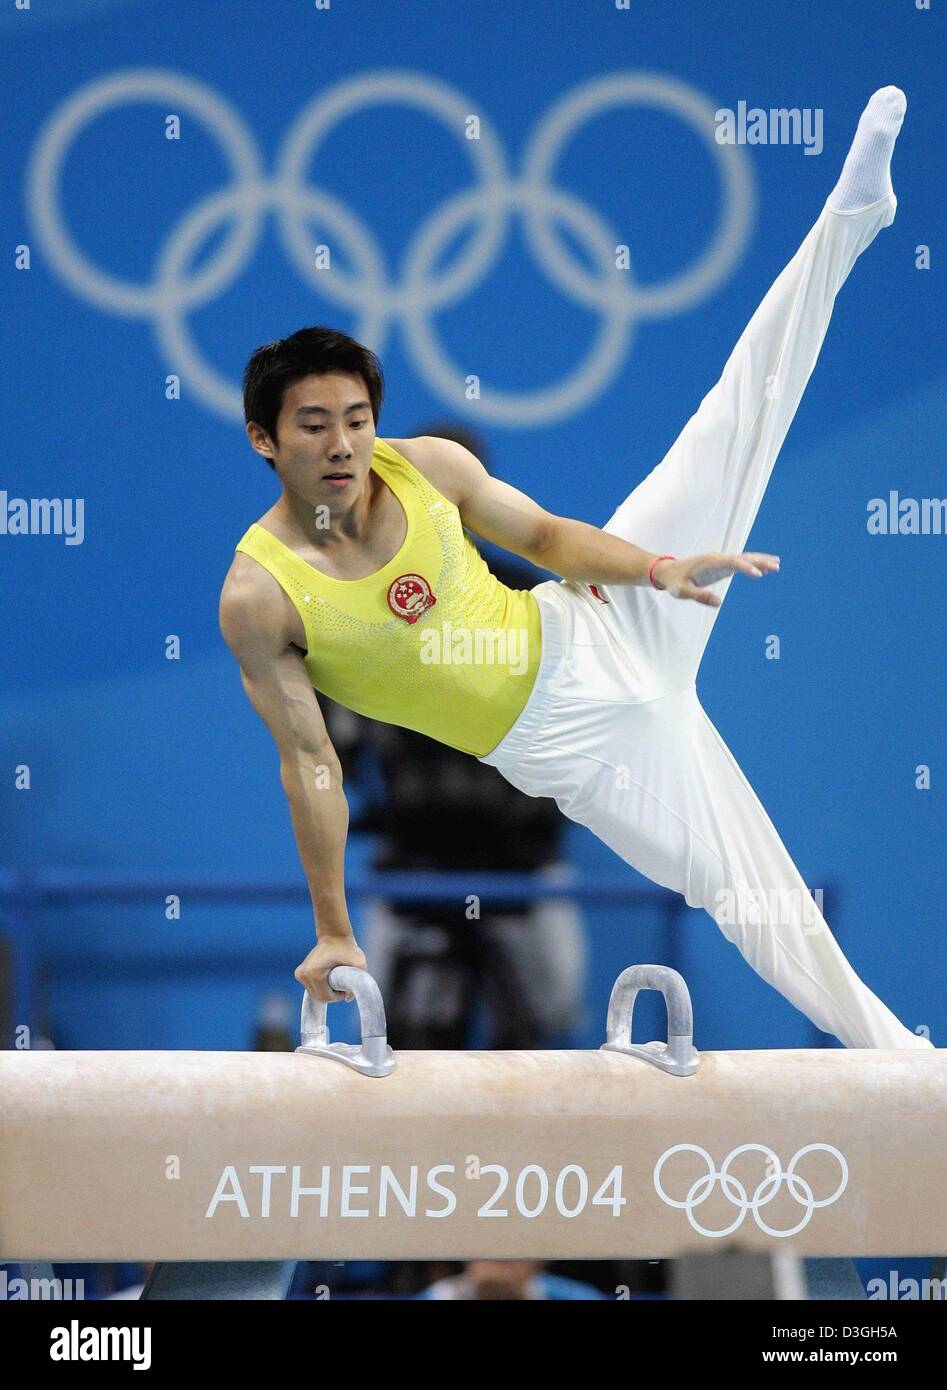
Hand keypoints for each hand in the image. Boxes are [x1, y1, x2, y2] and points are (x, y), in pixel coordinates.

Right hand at [294, 937, 368, 1003]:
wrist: (333, 935)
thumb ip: (358, 982)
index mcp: (314, 974)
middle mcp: (303, 975)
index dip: (337, 996)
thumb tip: (348, 999)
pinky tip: (327, 976)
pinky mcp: (299, 973)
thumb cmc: (347, 947)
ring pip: (314, 994)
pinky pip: (311, 988)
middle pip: (318, 997)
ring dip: (326, 991)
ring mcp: (300, 974)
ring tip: (335, 978)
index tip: (345, 987)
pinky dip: (320, 987)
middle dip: (331, 995)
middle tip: (341, 983)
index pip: (325, 997)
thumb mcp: (359, 962)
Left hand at [652, 552, 779, 606]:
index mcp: (709, 562)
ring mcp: (720, 561)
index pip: (731, 562)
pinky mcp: (721, 565)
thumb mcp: (682, 591)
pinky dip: (753, 564)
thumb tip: (719, 603)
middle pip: (742, 557)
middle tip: (776, 566)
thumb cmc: (674, 581)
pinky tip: (765, 569)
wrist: (668, 572)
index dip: (746, 567)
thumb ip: (699, 596)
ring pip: (743, 558)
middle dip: (759, 561)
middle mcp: (717, 558)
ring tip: (777, 565)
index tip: (759, 574)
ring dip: (760, 560)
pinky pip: (740, 563)